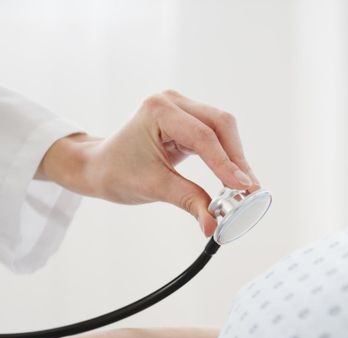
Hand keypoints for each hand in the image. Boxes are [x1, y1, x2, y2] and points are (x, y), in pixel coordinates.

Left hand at [38, 90, 259, 236]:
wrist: (98, 166)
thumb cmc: (116, 173)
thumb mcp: (153, 188)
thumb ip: (189, 201)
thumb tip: (213, 226)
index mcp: (158, 110)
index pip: (202, 137)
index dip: (226, 164)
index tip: (244, 188)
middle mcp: (172, 101)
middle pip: (220, 124)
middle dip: (237, 159)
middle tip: (250, 190)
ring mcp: (181, 107)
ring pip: (223, 128)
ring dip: (235, 158)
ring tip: (244, 188)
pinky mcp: (187, 119)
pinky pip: (215, 135)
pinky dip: (226, 156)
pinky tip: (233, 178)